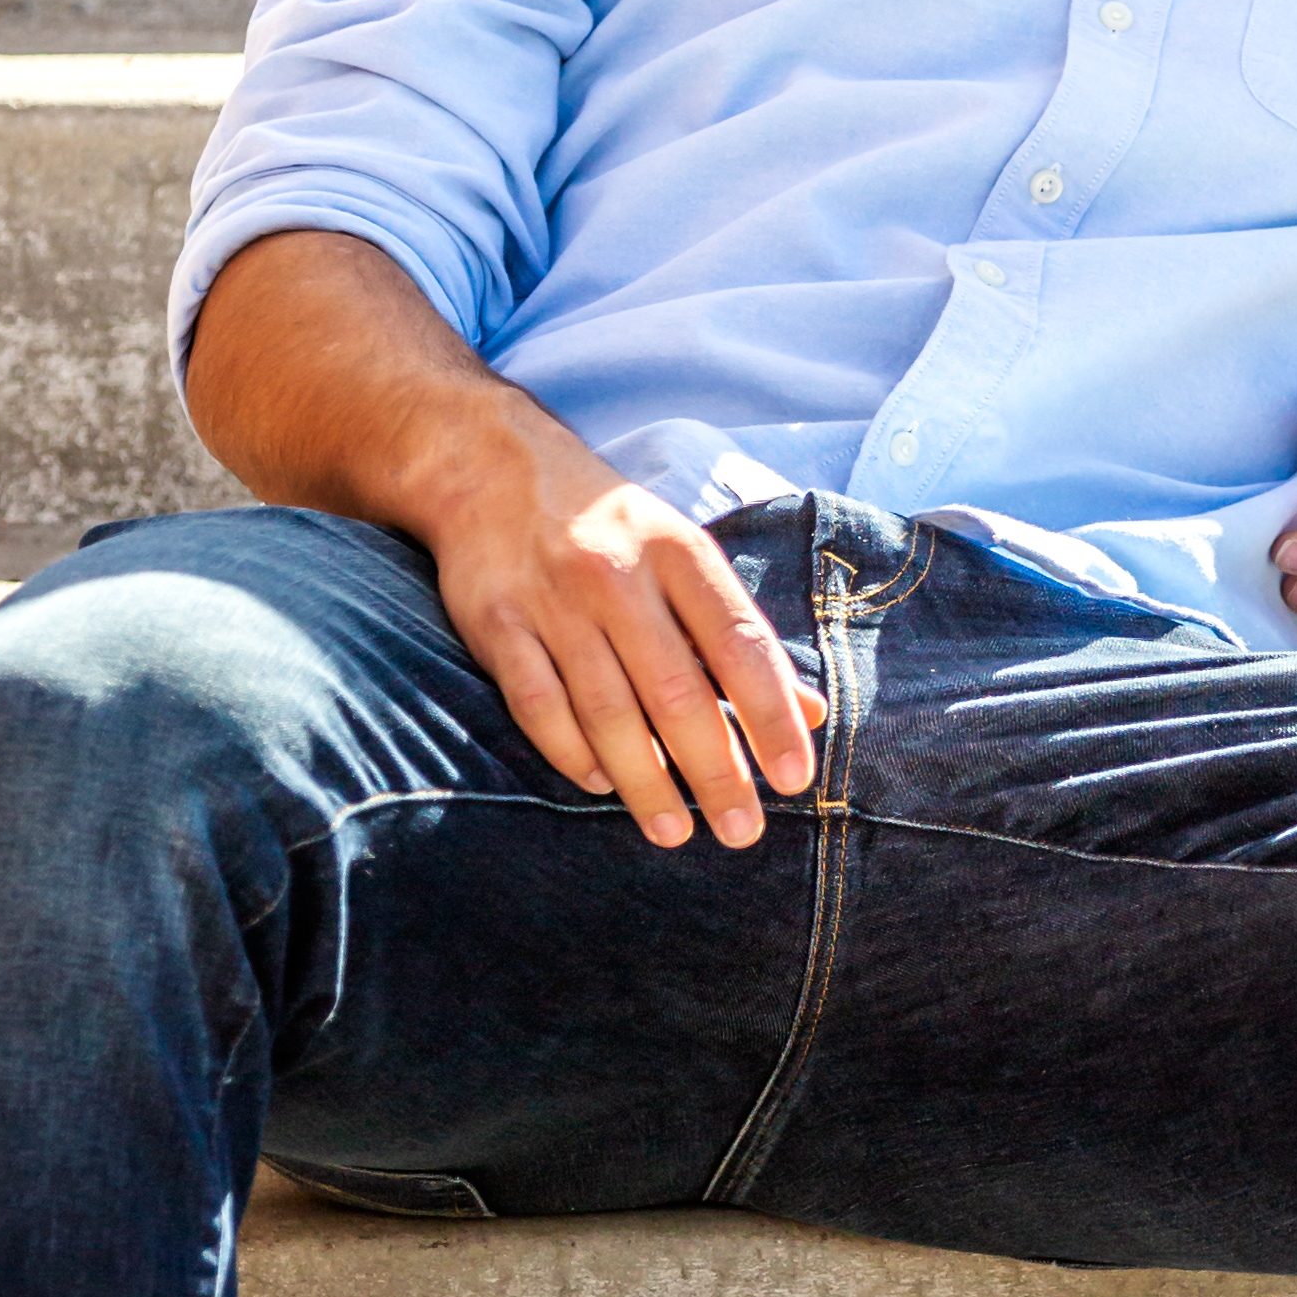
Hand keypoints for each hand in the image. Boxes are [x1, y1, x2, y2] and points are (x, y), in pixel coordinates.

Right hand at [182, 230, 823, 849]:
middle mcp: (619, 573)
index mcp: (679, 552)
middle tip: (743, 831)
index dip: (771, 714)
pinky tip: (599, 785)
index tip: (796, 777)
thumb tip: (808, 712)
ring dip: (646, 783)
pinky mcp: (496, 622)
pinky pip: (538, 705)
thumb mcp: (682, 557)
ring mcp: (554, 599)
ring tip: (675, 833)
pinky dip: (572, 753)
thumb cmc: (608, 526)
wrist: (488, 464)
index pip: (740, 643)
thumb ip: (737, 636)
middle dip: (716, 770)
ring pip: (608, 710)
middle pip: (677, 691)